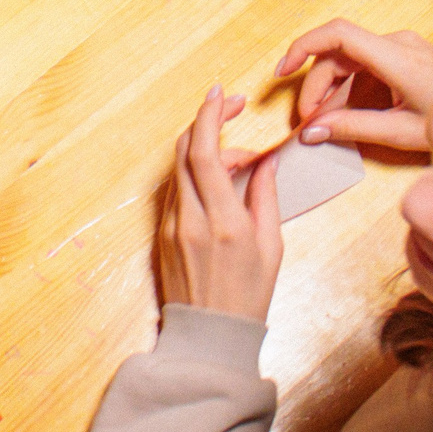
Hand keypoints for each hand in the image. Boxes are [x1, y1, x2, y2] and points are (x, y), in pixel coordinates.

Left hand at [157, 86, 283, 321]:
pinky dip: (195, 175)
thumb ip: (265, 197)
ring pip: (179, 169)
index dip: (210, 116)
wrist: (210, 337)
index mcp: (222, 223)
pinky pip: (176, 190)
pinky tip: (217, 182)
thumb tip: (265, 161)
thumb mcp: (271, 246)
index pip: (206, 153)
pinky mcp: (160, 235)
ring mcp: (170, 227)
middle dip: (207, 122)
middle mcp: (190, 220)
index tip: (222, 94)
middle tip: (233, 111)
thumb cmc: (249, 296)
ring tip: (238, 161)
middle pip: (185, 151)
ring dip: (204, 150)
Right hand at [274, 22, 432, 153]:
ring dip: (333, 88)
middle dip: (317, 86)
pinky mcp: (407, 57)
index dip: (302, 47)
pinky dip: (351, 86)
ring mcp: (403, 47)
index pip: (336, 35)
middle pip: (338, 54)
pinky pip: (367, 64)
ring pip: (351, 59)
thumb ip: (354, 128)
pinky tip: (348, 111)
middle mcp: (396, 43)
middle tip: (310, 121)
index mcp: (394, 56)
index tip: (283, 70)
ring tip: (326, 121)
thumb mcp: (402, 131)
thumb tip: (313, 131)